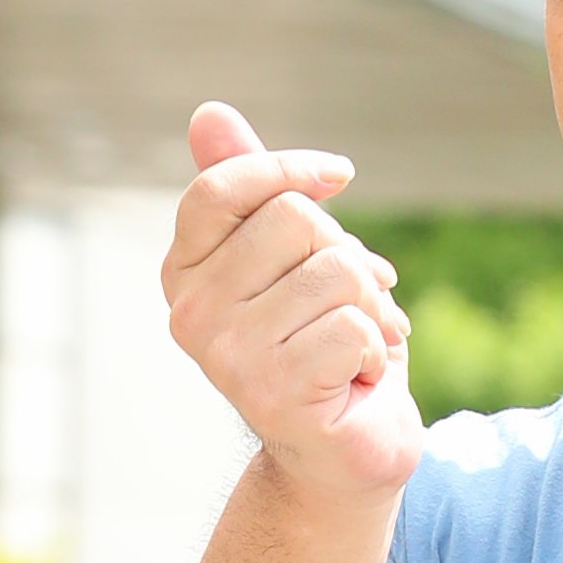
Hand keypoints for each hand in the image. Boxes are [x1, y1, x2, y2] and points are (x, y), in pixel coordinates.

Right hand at [161, 102, 423, 502]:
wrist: (344, 450)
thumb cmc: (323, 341)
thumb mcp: (295, 256)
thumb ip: (255, 189)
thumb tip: (209, 111)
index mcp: (187, 271)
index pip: (222, 186)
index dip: (290, 167)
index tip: (340, 175)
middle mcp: (192, 313)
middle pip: (298, 220)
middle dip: (347, 255)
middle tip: (343, 305)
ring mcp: (227, 356)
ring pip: (339, 271)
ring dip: (370, 306)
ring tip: (352, 346)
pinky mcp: (273, 391)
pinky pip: (357, 326)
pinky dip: (376, 349)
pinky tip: (354, 380)